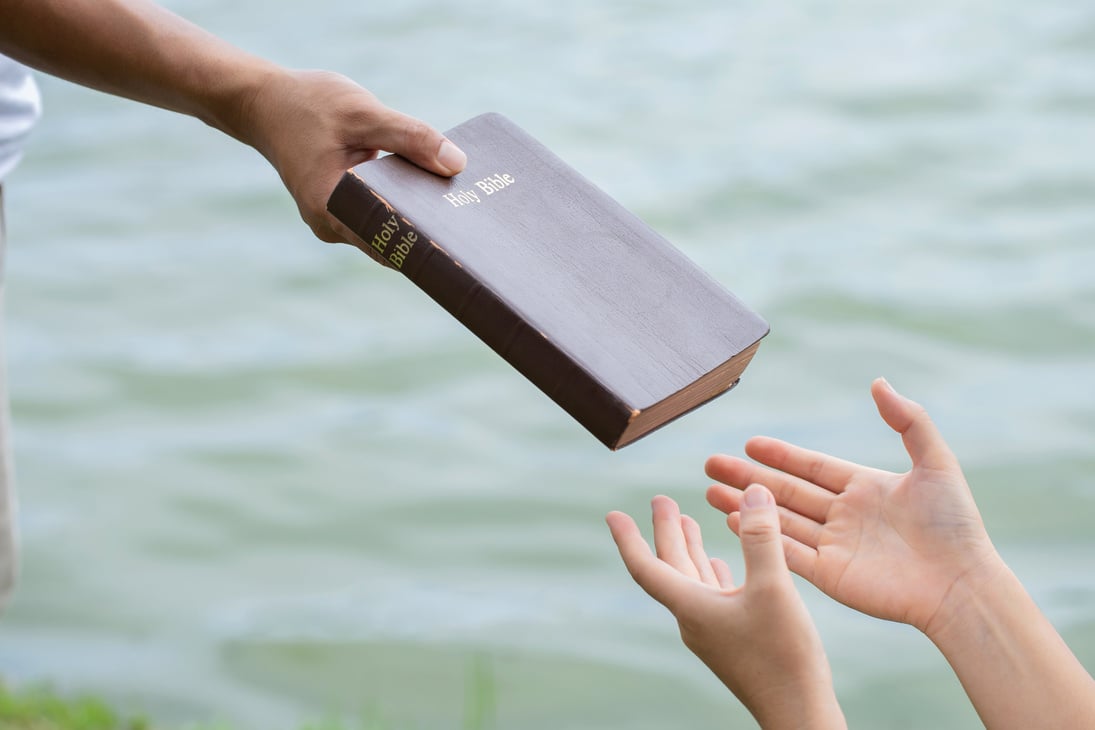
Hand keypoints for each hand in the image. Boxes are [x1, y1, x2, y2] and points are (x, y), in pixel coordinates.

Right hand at [234, 68, 466, 250]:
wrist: (264, 102)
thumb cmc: (308, 104)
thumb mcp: (363, 113)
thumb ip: (410, 137)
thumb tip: (456, 164)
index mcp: (332, 209)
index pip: (391, 242)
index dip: (428, 243)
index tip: (466, 241)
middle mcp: (333, 225)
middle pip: (392, 241)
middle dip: (430, 232)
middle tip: (477, 225)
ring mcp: (336, 220)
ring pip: (387, 228)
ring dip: (418, 215)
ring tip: (462, 206)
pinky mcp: (342, 208)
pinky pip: (379, 214)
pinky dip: (402, 202)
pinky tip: (432, 189)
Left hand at [607, 487, 844, 728]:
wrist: (799, 715)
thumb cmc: (784, 657)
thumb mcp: (774, 588)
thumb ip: (761, 538)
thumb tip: (752, 490)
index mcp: (691, 607)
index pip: (646, 568)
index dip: (628, 539)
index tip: (612, 515)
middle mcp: (695, 619)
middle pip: (670, 568)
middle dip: (664, 532)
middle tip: (660, 500)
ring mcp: (714, 632)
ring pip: (692, 581)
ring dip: (688, 549)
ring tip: (687, 521)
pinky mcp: (733, 640)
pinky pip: (713, 597)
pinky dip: (712, 573)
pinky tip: (720, 563)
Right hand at [706, 378, 999, 634]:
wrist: (962, 583)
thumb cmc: (955, 525)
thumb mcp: (935, 463)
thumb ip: (908, 421)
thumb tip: (879, 383)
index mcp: (864, 489)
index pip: (811, 467)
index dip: (780, 455)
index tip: (749, 443)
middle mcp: (844, 516)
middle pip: (785, 490)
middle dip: (747, 476)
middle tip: (711, 463)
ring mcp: (834, 546)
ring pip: (779, 520)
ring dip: (744, 504)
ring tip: (709, 491)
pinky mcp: (830, 575)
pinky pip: (786, 552)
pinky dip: (759, 536)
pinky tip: (732, 519)